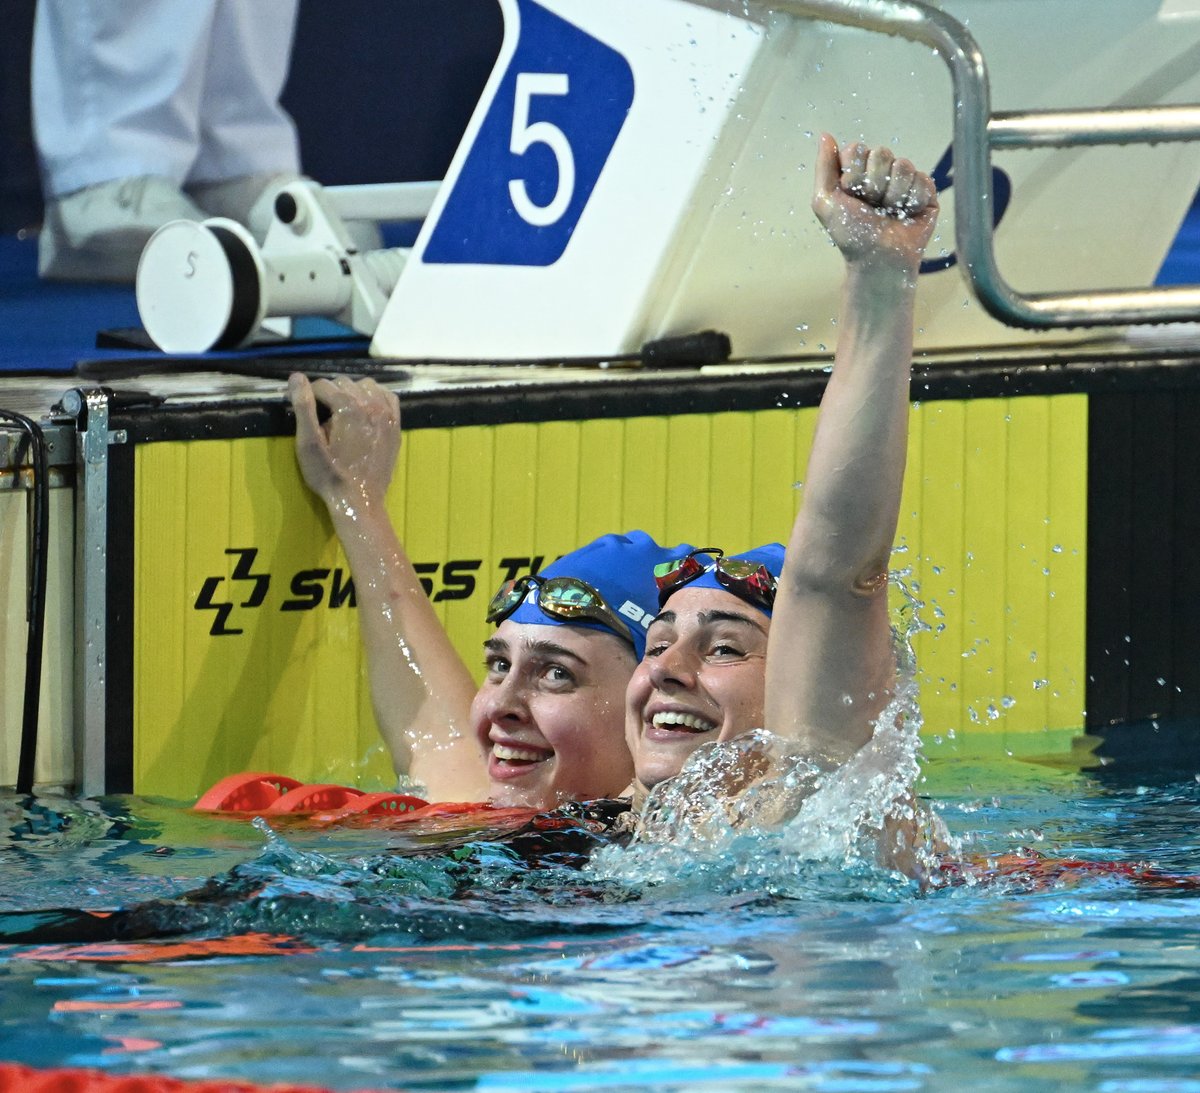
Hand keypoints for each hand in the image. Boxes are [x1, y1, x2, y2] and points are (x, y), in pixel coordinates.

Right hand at [289, 373, 400, 511]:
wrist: (358, 500)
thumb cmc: (329, 474)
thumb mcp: (308, 443)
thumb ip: (303, 407)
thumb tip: (296, 377)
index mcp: (348, 407)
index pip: (323, 385)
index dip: (309, 395)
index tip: (306, 410)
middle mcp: (372, 405)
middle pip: (344, 383)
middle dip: (330, 394)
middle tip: (322, 415)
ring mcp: (387, 415)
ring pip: (367, 386)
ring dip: (352, 392)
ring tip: (342, 412)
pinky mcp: (396, 426)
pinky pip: (388, 397)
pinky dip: (375, 396)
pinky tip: (366, 408)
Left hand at [811, 133, 938, 270]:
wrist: (879, 259)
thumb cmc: (851, 235)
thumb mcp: (826, 201)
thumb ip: (824, 167)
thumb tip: (825, 134)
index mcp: (857, 172)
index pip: (857, 149)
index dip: (854, 173)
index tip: (851, 195)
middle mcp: (881, 173)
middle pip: (882, 153)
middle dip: (874, 184)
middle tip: (871, 206)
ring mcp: (904, 181)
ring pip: (904, 165)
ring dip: (893, 195)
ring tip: (889, 213)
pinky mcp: (925, 192)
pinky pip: (922, 180)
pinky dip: (911, 201)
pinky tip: (906, 215)